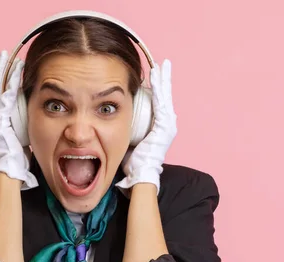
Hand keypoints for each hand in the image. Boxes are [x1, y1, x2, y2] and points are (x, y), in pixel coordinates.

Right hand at [0, 50, 37, 189]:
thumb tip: (30, 113)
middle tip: (6, 55)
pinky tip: (16, 71)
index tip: (11, 66)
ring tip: (11, 58)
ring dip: (6, 72)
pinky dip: (10, 83)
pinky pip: (5, 96)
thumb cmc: (17, 157)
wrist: (9, 169)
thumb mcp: (20, 134)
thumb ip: (21, 122)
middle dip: (1, 70)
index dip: (4, 79)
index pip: (0, 94)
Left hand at [116, 59, 176, 193]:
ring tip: (161, 66)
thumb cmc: (134, 161)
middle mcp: (168, 123)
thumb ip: (128, 129)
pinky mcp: (165, 126)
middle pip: (164, 96)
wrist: (141, 174)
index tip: (154, 74)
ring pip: (165, 96)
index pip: (159, 101)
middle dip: (163, 79)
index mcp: (160, 126)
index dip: (157, 87)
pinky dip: (159, 89)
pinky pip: (161, 103)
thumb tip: (115, 121)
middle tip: (162, 64)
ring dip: (163, 80)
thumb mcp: (131, 140)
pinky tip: (156, 77)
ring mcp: (168, 124)